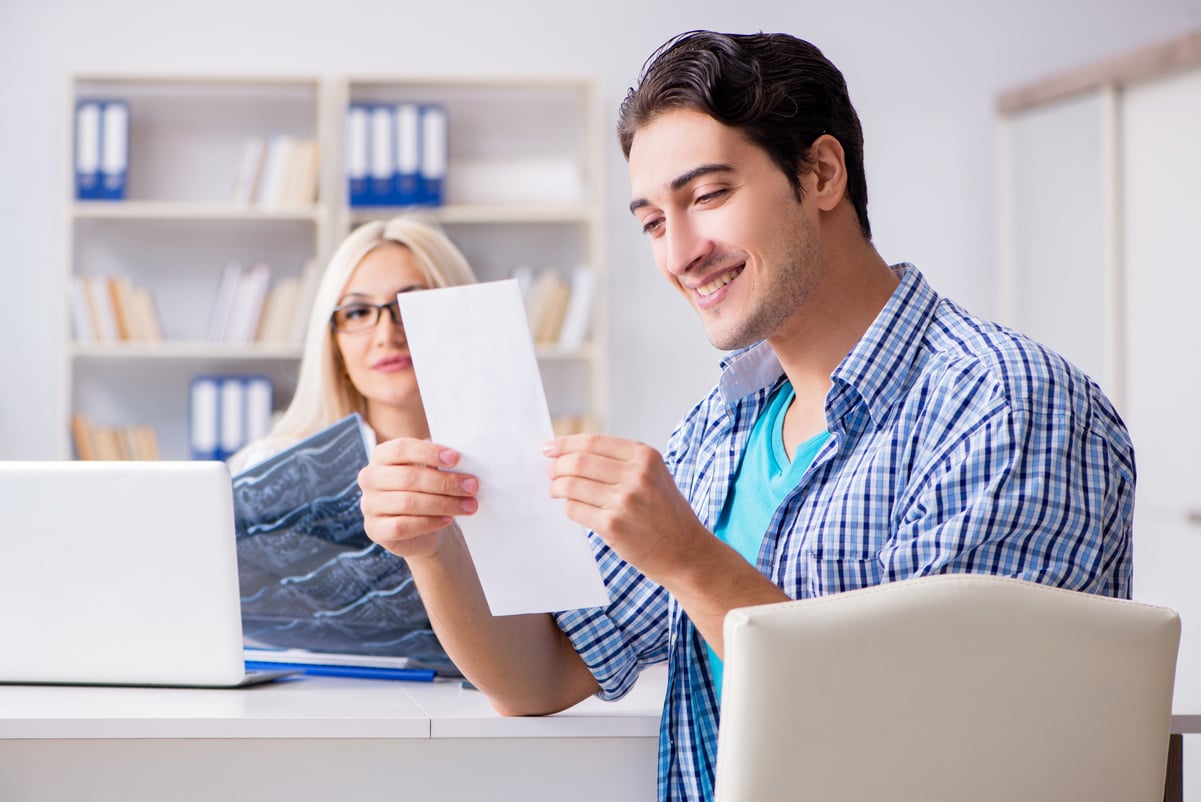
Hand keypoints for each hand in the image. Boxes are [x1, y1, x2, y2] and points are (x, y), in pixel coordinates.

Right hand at [359, 437, 478, 558]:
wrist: (420, 528)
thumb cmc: (427, 491)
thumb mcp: (431, 472)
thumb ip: (439, 464)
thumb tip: (462, 463)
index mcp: (381, 456)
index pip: (401, 449)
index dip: (429, 452)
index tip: (456, 459)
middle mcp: (370, 478)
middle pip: (408, 477)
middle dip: (444, 482)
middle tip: (471, 487)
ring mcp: (369, 505)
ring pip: (407, 502)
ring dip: (443, 504)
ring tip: (468, 505)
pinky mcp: (375, 529)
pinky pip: (403, 525)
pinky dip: (429, 522)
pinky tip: (448, 520)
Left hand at [544, 433, 707, 582]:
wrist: (686, 551)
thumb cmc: (666, 513)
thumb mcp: (654, 475)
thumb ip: (621, 461)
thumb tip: (573, 453)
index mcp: (645, 456)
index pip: (593, 442)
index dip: (565, 444)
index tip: (549, 448)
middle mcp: (636, 475)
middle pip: (578, 462)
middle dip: (557, 466)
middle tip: (550, 473)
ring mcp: (624, 501)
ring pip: (572, 485)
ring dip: (557, 488)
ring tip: (555, 491)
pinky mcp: (613, 526)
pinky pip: (575, 510)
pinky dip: (568, 508)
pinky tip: (573, 509)